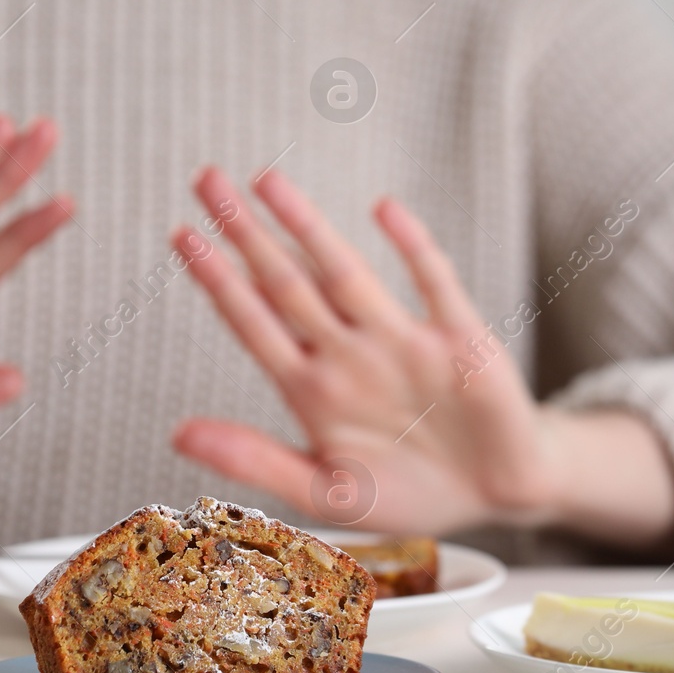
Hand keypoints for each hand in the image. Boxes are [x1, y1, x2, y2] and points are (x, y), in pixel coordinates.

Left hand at [171, 168, 673, 548]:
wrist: (497, 493)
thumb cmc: (410, 493)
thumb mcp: (326, 493)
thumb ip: (255, 461)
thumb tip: (176, 435)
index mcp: (311, 389)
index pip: (253, 322)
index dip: (217, 280)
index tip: (182, 235)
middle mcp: (349, 354)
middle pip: (286, 283)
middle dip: (245, 233)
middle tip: (207, 179)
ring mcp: (402, 342)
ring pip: (345, 273)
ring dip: (308, 228)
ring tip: (268, 181)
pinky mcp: (461, 341)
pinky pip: (433, 285)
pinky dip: (412, 248)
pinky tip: (385, 210)